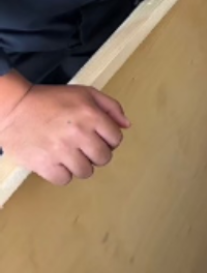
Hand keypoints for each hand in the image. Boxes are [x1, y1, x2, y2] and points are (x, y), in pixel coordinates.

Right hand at [0, 79, 129, 184]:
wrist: (14, 108)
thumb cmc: (50, 99)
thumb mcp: (84, 93)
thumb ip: (110, 106)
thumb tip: (126, 125)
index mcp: (91, 115)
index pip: (116, 139)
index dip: (109, 139)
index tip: (98, 137)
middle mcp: (79, 134)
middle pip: (104, 158)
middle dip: (97, 153)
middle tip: (84, 146)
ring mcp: (61, 151)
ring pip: (86, 172)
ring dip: (80, 165)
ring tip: (69, 154)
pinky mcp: (44, 164)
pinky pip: (65, 180)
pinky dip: (62, 174)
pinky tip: (57, 161)